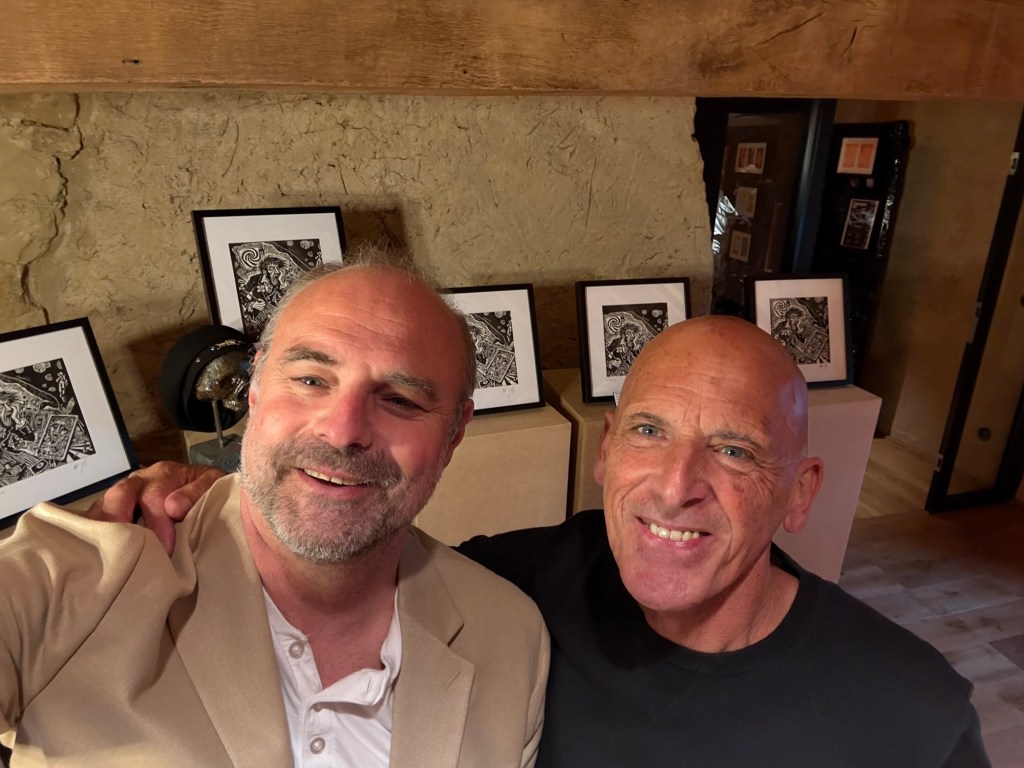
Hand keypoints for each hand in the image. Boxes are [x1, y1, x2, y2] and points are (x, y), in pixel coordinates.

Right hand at [87, 462, 224, 555]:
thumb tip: (173, 507)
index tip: (166, 547)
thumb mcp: (212, 484)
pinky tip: (92, 547)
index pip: (154, 496)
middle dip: (119, 518)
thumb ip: (197, 492)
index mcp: (164, 473)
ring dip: (101, 525)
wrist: (203, 488)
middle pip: (120, 494)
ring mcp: (123, 492)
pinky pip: (97, 515)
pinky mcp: (113, 507)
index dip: (158, 523)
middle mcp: (139, 480)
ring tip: (102, 549)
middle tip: (125, 547)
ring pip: (103, 504)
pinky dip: (93, 529)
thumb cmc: (206, 491)